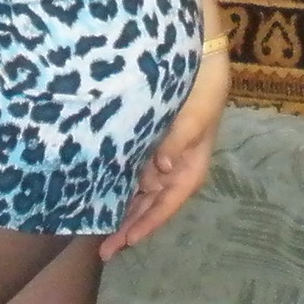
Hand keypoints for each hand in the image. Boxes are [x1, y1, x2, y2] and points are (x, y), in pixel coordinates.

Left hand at [100, 48, 229, 260]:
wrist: (201, 53)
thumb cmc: (203, 84)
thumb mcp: (196, 112)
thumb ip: (178, 140)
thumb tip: (160, 172)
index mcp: (192, 164)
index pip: (169, 202)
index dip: (149, 223)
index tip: (128, 241)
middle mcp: (177, 165)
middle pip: (153, 205)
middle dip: (130, 227)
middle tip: (104, 251)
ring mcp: (164, 155)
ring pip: (142, 193)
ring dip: (124, 213)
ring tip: (100, 234)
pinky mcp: (150, 142)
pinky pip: (135, 173)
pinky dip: (122, 189)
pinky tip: (103, 197)